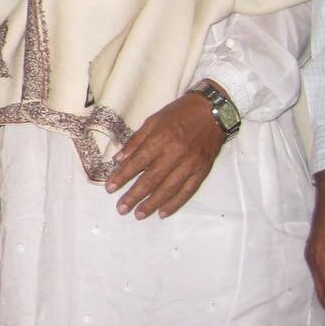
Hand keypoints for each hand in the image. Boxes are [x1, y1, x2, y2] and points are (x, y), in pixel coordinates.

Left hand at [105, 91, 224, 218]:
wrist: (214, 111)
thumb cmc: (180, 113)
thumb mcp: (153, 120)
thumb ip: (135, 141)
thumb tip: (118, 159)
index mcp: (161, 139)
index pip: (137, 162)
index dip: (122, 176)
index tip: (110, 188)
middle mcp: (175, 153)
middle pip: (151, 179)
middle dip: (134, 196)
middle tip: (121, 208)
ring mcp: (190, 164)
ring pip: (168, 189)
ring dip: (152, 204)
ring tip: (138, 214)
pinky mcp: (202, 171)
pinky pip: (187, 191)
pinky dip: (175, 203)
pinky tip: (163, 213)